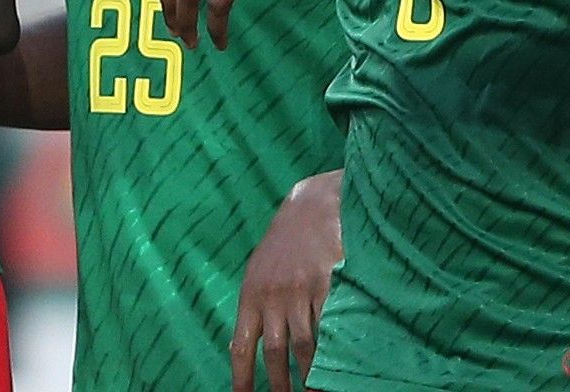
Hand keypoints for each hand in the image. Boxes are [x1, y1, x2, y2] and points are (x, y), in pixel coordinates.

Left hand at [232, 170, 342, 391]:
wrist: (311, 208)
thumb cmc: (283, 243)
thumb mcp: (259, 272)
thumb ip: (257, 306)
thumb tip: (251, 344)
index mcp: (251, 295)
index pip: (241, 344)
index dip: (242, 376)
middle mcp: (273, 297)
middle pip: (276, 353)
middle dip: (280, 384)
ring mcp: (301, 293)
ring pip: (305, 345)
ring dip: (310, 376)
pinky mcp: (328, 286)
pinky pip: (330, 326)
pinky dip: (334, 349)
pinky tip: (339, 366)